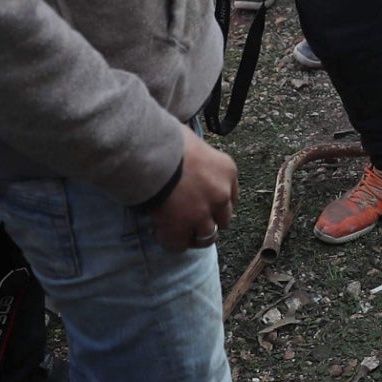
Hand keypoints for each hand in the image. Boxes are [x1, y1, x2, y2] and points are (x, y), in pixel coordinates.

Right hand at [152, 125, 237, 251]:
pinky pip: (180, 244)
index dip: (216, 202)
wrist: (149, 150)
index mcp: (227, 171)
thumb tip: (186, 155)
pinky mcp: (181, 227)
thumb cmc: (166, 137)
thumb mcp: (193, 141)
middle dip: (208, 220)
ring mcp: (203, 213)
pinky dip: (171, 241)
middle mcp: (221, 194)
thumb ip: (196, 155)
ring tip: (176, 230)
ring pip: (207, 236)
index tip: (204, 203)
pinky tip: (160, 231)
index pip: (232, 197)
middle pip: (223, 219)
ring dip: (192, 235)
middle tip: (190, 218)